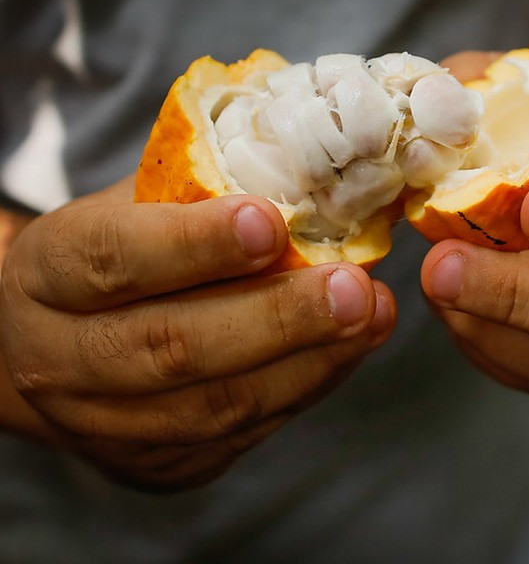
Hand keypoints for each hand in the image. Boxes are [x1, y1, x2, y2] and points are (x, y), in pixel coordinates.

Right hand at [0, 178, 395, 489]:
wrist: (61, 347)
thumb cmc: (120, 255)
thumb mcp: (136, 208)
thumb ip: (203, 193)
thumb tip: (313, 174)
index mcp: (46, 275)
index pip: (112, 260)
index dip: (193, 244)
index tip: (270, 222)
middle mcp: (58, 361)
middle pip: (170, 348)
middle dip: (276, 318)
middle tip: (353, 288)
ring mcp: (106, 427)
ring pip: (216, 406)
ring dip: (309, 360)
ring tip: (371, 315)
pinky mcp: (158, 465)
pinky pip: (244, 431)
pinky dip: (307, 385)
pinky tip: (351, 347)